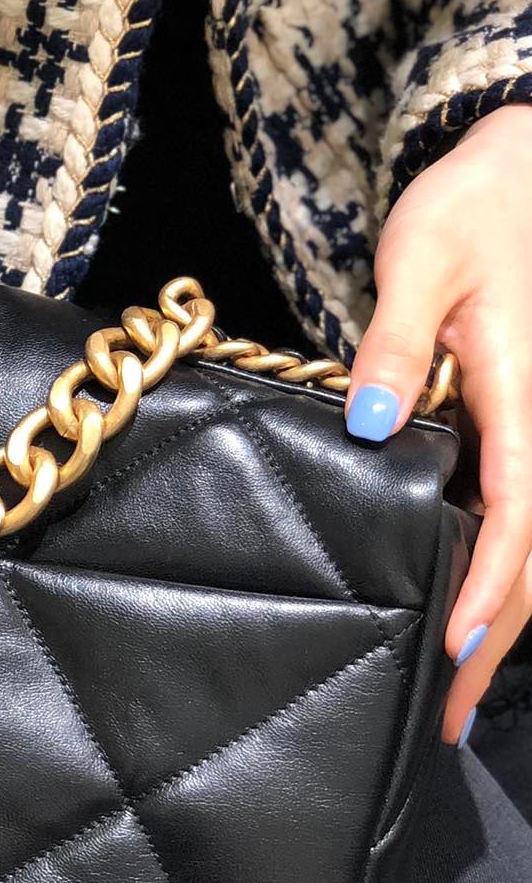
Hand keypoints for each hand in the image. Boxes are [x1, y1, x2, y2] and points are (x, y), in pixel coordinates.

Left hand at [344, 104, 531, 745]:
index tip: (459, 651)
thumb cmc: (473, 204)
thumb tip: (367, 426)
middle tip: (451, 719)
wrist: (524, 164)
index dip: (491, 588)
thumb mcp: (421, 261)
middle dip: (498, 639)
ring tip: (463, 691)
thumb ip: (390, 342)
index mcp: (526, 393)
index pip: (519, 512)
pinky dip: (511, 570)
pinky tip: (478, 611)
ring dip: (510, 616)